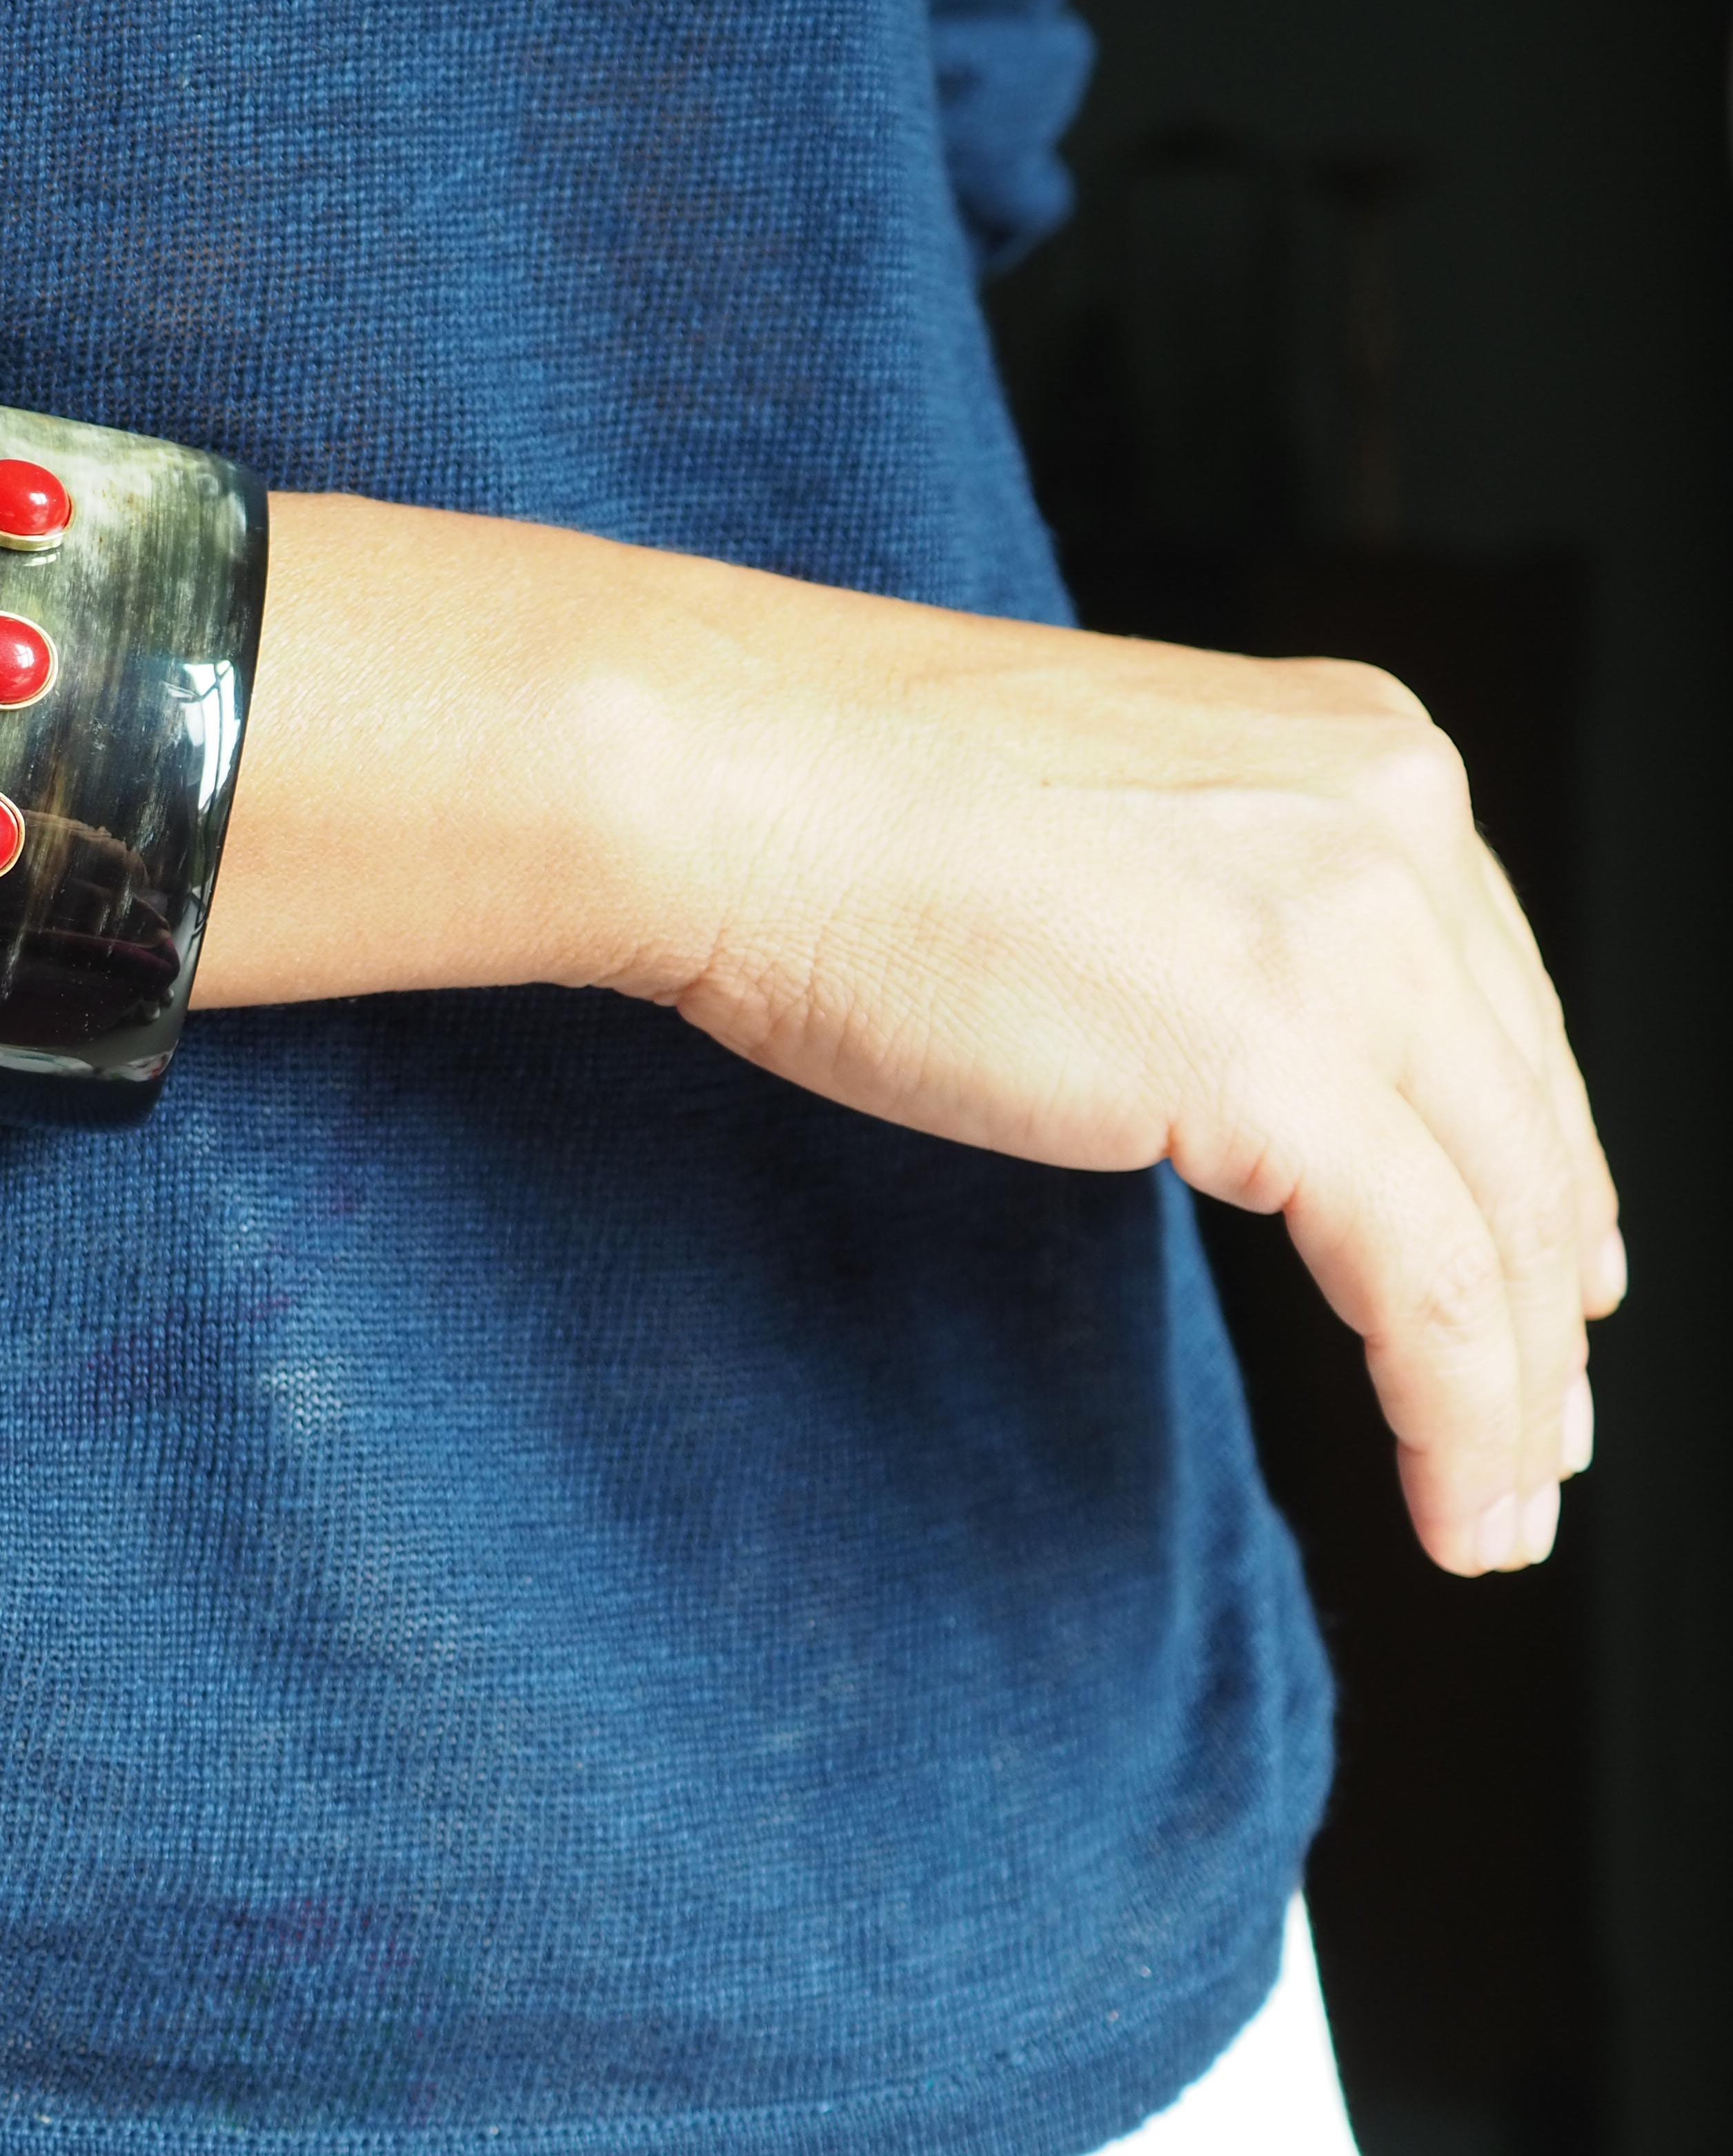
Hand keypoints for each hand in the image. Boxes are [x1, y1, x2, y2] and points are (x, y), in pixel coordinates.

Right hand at [216, 497, 1615, 1575]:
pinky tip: (1457, 1503)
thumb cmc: (824, 800)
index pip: (1494, 1000)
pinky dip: (1456, 1416)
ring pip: (1499, 1216)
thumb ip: (1196, 914)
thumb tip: (1210, 1048)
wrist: (721, 775)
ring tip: (1498, 1510)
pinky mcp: (1272, 1053)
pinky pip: (1426, 1283)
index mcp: (1352, 750)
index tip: (1535, 1277)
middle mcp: (1391, 818)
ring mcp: (1346, 929)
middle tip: (1535, 1424)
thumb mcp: (1087, 832)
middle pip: (1523, 1112)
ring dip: (1510, 1395)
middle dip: (1540, 1297)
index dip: (1529, 1165)